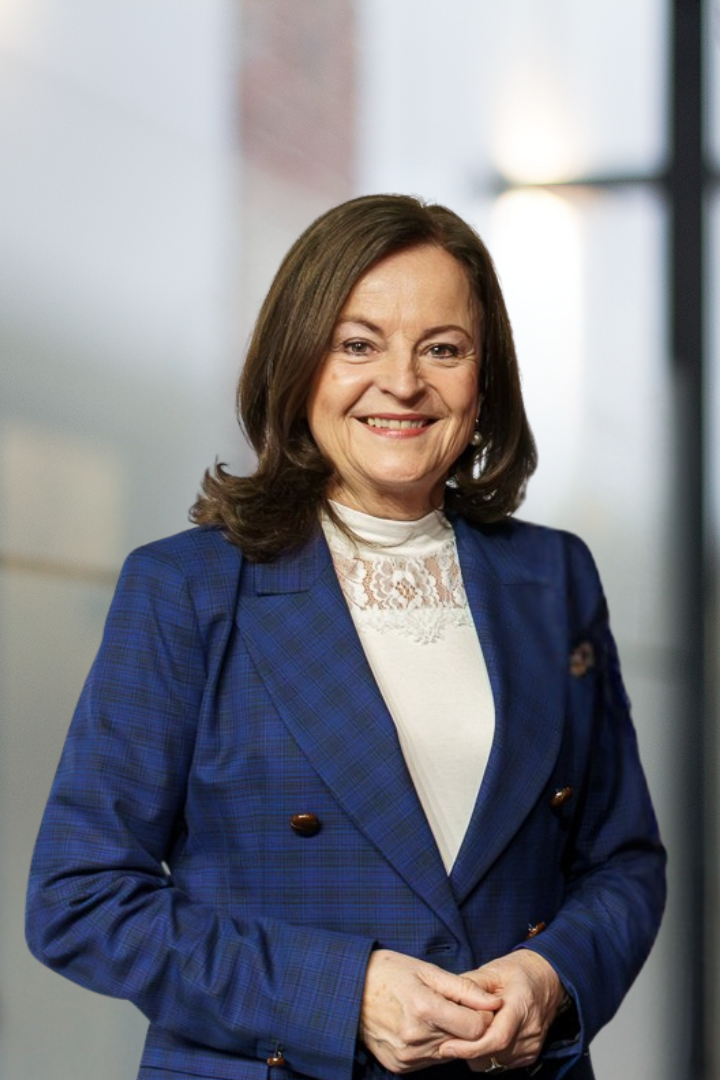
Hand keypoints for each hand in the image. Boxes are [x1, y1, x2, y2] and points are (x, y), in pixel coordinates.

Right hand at [359, 949, 500, 1073]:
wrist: (349, 990)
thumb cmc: (389, 972)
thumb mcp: (427, 970)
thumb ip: (464, 989)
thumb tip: (495, 1002)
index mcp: (425, 1009)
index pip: (476, 1028)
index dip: (482, 1015)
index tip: (476, 1004)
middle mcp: (416, 1038)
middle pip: (464, 1042)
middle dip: (466, 1025)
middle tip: (454, 1006)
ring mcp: (406, 1056)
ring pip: (449, 1053)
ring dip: (449, 1036)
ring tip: (433, 1013)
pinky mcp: (399, 1066)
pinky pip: (430, 1061)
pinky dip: (432, 1046)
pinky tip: (420, 1027)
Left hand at [439, 950, 565, 1072]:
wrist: (547, 980)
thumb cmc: (515, 972)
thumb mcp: (491, 971)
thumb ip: (470, 986)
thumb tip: (446, 1002)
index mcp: (521, 1005)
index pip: (497, 1037)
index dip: (470, 1047)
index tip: (446, 1047)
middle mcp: (530, 1030)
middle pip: (493, 1053)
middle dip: (467, 1049)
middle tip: (449, 1037)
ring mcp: (532, 1045)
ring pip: (495, 1062)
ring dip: (477, 1053)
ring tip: (467, 1033)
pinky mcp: (531, 1055)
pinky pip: (501, 1063)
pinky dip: (488, 1055)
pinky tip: (483, 1037)